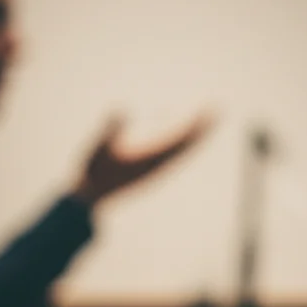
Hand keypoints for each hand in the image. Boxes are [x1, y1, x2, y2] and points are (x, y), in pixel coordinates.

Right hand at [72, 113, 213, 205]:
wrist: (89, 198)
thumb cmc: (93, 172)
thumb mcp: (99, 148)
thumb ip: (110, 129)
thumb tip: (121, 108)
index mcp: (149, 160)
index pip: (179, 141)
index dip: (195, 126)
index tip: (209, 113)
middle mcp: (157, 166)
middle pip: (186, 146)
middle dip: (201, 127)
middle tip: (217, 109)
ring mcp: (154, 169)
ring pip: (180, 150)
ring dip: (193, 134)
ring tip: (205, 117)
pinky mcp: (148, 170)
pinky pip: (169, 152)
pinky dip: (178, 139)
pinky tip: (171, 122)